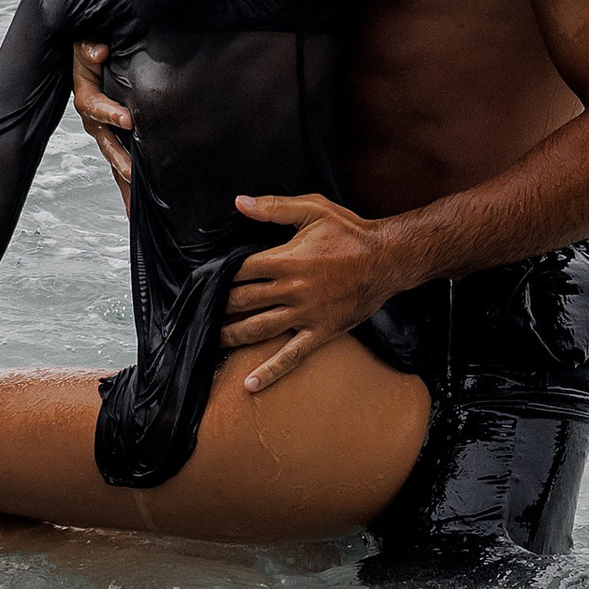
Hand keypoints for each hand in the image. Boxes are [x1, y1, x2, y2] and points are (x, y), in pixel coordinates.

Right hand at [72, 39, 134, 209]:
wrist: (98, 50)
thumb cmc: (94, 46)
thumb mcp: (87, 43)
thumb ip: (89, 47)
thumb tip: (98, 52)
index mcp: (87, 92)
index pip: (92, 106)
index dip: (108, 113)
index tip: (128, 120)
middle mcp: (94, 116)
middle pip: (104, 141)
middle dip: (117, 158)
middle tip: (130, 171)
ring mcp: (106, 129)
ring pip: (113, 155)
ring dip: (123, 174)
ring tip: (135, 199)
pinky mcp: (118, 137)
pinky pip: (121, 161)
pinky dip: (128, 185)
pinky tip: (135, 205)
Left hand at [223, 192, 403, 393]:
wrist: (388, 259)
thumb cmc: (350, 232)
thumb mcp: (313, 209)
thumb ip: (274, 207)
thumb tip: (240, 203)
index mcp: (286, 260)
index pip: (239, 271)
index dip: (218, 276)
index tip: (204, 282)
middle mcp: (292, 289)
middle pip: (242, 301)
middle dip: (218, 307)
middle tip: (200, 313)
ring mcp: (305, 314)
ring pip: (258, 330)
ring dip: (231, 337)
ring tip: (211, 341)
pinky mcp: (320, 332)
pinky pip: (292, 356)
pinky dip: (270, 372)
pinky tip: (251, 385)